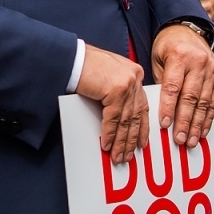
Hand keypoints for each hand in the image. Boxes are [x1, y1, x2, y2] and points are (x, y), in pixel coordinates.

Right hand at [76, 44, 147, 163]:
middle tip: (128, 154)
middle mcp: (134, 77)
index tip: (141, 142)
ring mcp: (127, 83)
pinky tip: (107, 145)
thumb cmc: (84, 65)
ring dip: (121, 141)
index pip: (142, 105)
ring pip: (126, 120)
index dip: (142, 126)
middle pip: (136, 115)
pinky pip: (114, 119)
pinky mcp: (117, 90)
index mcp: (134, 73)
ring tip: (118, 155)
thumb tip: (119, 117)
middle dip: (131, 138)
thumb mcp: (107, 78)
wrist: (71, 58)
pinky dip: (110, 134)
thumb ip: (117, 93)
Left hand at [153, 24, 213, 146]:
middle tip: (179, 139)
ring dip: (197, 124)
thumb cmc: (167, 47)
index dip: (168, 107)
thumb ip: (160, 82)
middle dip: (184, 121)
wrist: (187, 31)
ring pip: (204, 102)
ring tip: (190, 140)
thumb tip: (158, 111)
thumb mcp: (158, 59)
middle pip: (191, 97)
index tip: (165, 125)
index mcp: (179, 56)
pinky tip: (201, 130)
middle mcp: (198, 62)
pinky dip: (208, 118)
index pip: (173, 86)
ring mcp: (211, 69)